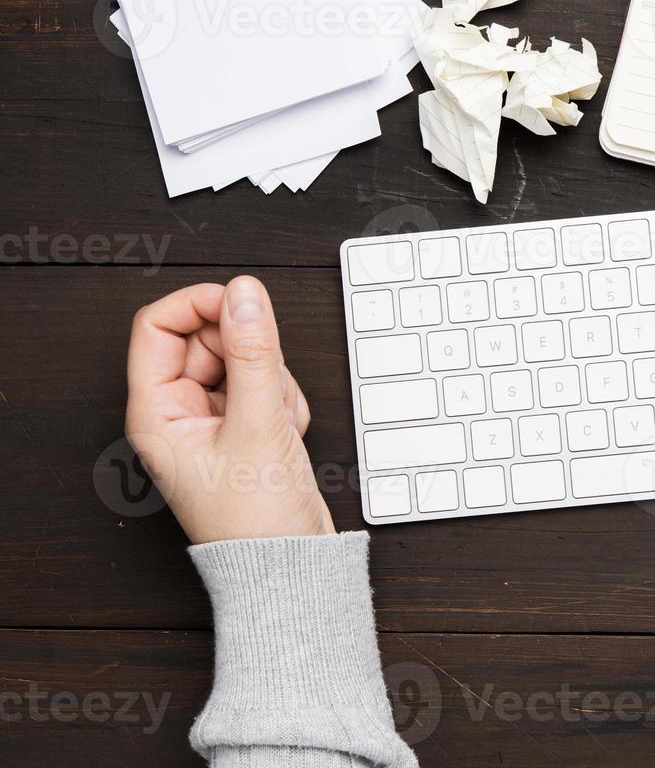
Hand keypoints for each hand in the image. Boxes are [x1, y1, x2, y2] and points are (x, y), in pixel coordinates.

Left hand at [124, 276, 333, 543]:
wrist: (291, 566)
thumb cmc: (257, 521)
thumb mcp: (259, 424)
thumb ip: (254, 352)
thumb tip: (244, 295)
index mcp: (156, 413)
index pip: (157, 327)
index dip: (198, 305)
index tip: (240, 301)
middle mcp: (178, 413)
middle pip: (206, 339)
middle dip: (248, 352)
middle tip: (268, 382)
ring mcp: (213, 420)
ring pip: (242, 359)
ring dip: (272, 379)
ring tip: (277, 423)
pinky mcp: (245, 427)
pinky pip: (266, 383)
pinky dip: (284, 399)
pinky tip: (286, 434)